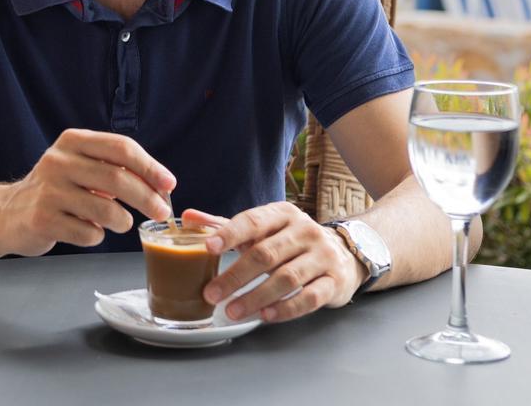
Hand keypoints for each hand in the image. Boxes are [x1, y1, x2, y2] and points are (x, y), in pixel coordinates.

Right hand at [1, 129, 174, 255]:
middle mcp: (58, 161)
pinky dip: (97, 236)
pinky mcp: (42, 219)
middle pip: (117, 178)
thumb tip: (161, 184)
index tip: (169, 184)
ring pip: (106, 210)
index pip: (121, 148)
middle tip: (162, 212)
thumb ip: (114, 167)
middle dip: (147, 198)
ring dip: (123, 221)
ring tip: (120, 222)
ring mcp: (48, 191)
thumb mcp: (80, 165)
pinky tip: (88, 230)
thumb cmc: (57, 190)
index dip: (150, 167)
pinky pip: (88, 233)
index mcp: (72, 141)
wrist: (8, 213)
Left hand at [186, 203, 366, 323]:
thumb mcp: (262, 228)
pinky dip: (286, 308)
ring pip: (286, 278)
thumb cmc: (291, 241)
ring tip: (232, 311)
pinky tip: (265, 316)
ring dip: (256, 296)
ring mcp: (322, 256)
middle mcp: (304, 231)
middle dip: (236, 276)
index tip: (208, 248)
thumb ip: (226, 225)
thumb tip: (187, 218)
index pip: (253, 221)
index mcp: (282, 214)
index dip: (229, 234)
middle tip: (211, 294)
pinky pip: (309, 298)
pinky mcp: (334, 281)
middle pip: (266, 254)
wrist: (343, 252)